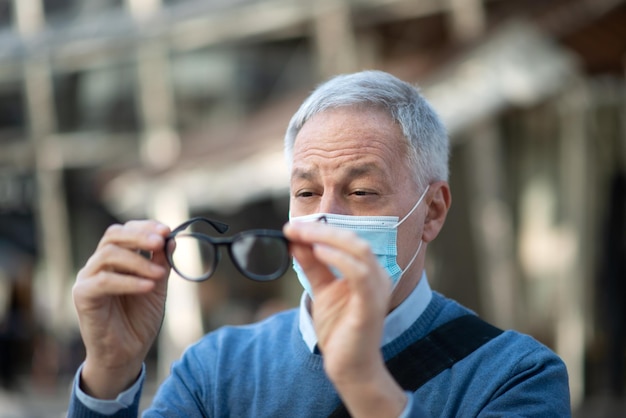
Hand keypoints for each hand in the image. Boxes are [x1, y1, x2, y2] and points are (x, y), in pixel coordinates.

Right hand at [72, 220, 170, 398]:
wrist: (126, 354)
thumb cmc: (139, 320)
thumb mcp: (157, 286)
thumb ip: (161, 263)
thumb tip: (171, 239)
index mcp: (115, 259)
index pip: (125, 231)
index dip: (145, 227)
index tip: (167, 230)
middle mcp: (98, 265)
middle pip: (113, 236)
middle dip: (140, 235)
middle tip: (161, 241)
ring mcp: (87, 279)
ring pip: (108, 254)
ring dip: (139, 261)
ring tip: (160, 274)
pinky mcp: (83, 296)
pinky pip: (104, 281)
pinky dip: (129, 281)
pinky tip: (149, 286)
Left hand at [283, 221, 406, 417]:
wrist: (350, 367)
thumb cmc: (340, 330)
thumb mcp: (321, 289)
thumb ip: (312, 265)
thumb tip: (296, 241)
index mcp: (367, 271)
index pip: (346, 240)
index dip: (319, 229)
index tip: (292, 227)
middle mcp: (377, 276)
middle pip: (353, 240)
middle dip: (321, 230)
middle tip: (293, 228)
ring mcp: (377, 290)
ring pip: (359, 250)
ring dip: (328, 238)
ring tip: (303, 235)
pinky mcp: (371, 306)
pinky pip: (360, 274)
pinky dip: (339, 259)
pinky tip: (319, 252)